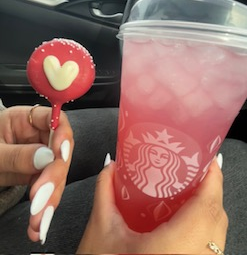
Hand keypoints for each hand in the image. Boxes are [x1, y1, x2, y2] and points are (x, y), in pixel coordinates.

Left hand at [0, 105, 73, 243]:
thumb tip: (47, 157)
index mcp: (25, 119)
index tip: (61, 153)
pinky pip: (47, 189)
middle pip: (60, 151)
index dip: (63, 134)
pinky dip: (44, 207)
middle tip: (42, 200)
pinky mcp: (38, 174)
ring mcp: (40, 156)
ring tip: (39, 221)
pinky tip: (39, 223)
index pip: (54, 119)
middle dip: (54, 177)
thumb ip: (17, 155)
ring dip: (51, 199)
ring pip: (57, 174)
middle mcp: (38, 136)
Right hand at [78, 157, 227, 253]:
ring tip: (194, 188)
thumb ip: (106, 194)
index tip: (208, 160)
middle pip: (217, 216)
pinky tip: (190, 216)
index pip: (207, 207)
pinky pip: (212, 244)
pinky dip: (207, 224)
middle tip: (196, 169)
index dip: (212, 179)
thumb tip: (111, 169)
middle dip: (211, 188)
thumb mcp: (102, 233)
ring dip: (210, 206)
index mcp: (174, 247)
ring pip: (218, 232)